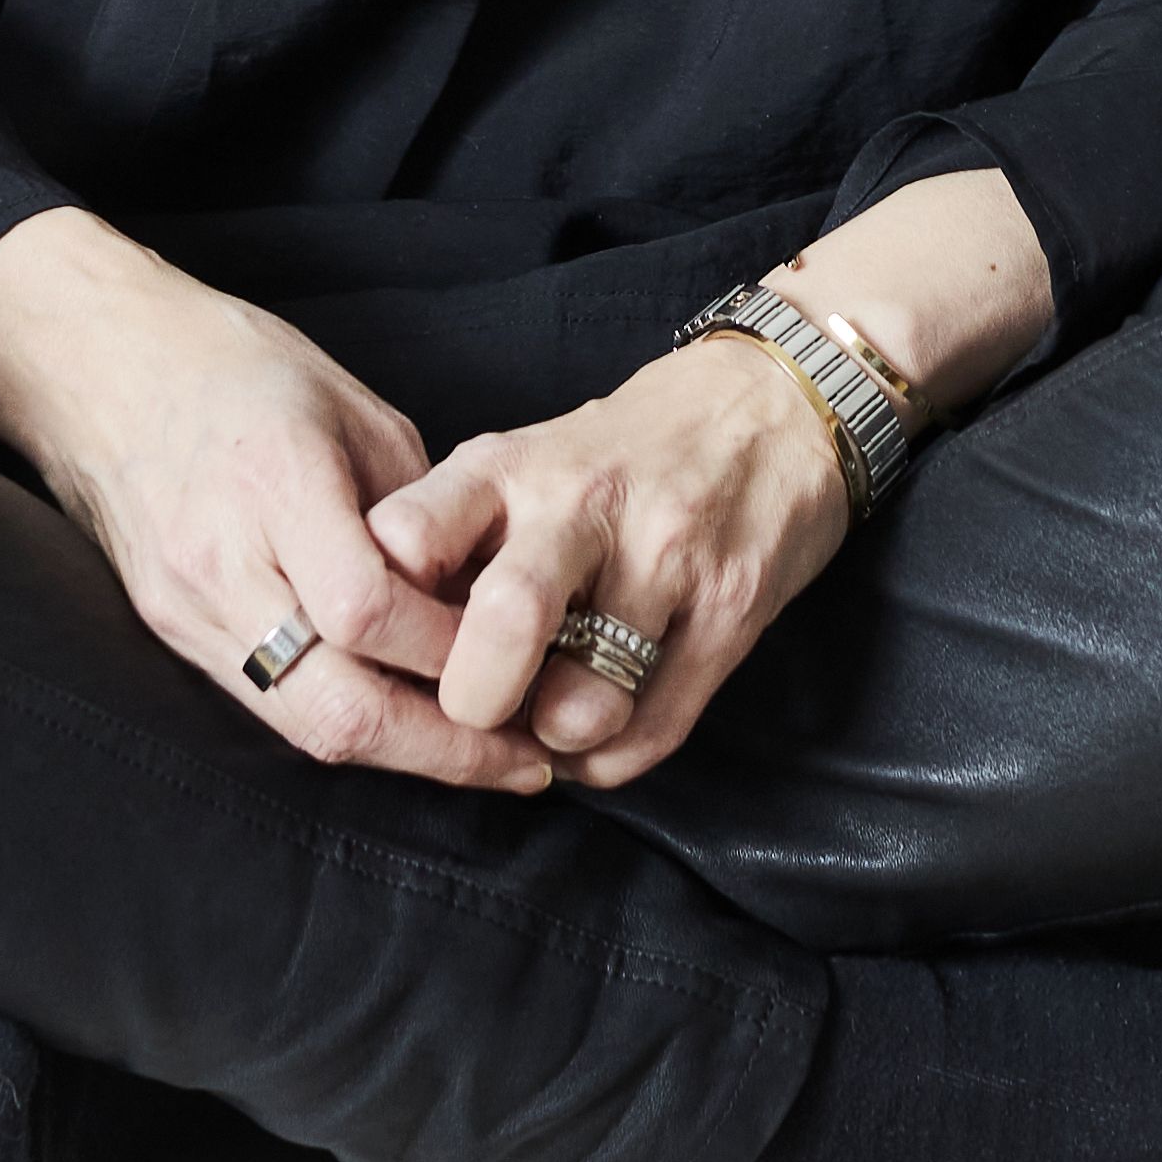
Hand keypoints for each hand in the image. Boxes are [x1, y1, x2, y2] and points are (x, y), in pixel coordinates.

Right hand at [0, 206, 555, 792]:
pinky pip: (268, 705)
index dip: (452, 650)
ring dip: (400, 755)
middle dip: (442, 749)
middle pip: (334, 707)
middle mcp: (224, 565)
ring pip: (300, 728)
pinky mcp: (171, 634)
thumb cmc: (238, 365)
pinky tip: (400, 724)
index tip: (524, 661)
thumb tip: (482, 598)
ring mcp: (189, 610)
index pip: (369, 612)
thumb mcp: (352, 406)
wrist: (102, 367)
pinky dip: (342, 724)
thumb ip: (416, 509)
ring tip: (480, 758)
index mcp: (275, 485)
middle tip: (523, 762)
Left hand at [364, 330, 850, 785]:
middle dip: (475, 701)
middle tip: (479, 708)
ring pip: (583, 701)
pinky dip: (610, 759)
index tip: (396, 650)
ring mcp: (666, 558)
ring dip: (555, 738)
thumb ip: (465, 536)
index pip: (405, 539)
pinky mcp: (730, 612)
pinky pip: (650, 731)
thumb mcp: (533, 456)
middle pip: (503, 624)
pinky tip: (603, 730)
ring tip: (552, 718)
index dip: (383, 615)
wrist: (778, 403)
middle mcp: (584, 504)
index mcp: (512, 464)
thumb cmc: (629, 448)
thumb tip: (392, 645)